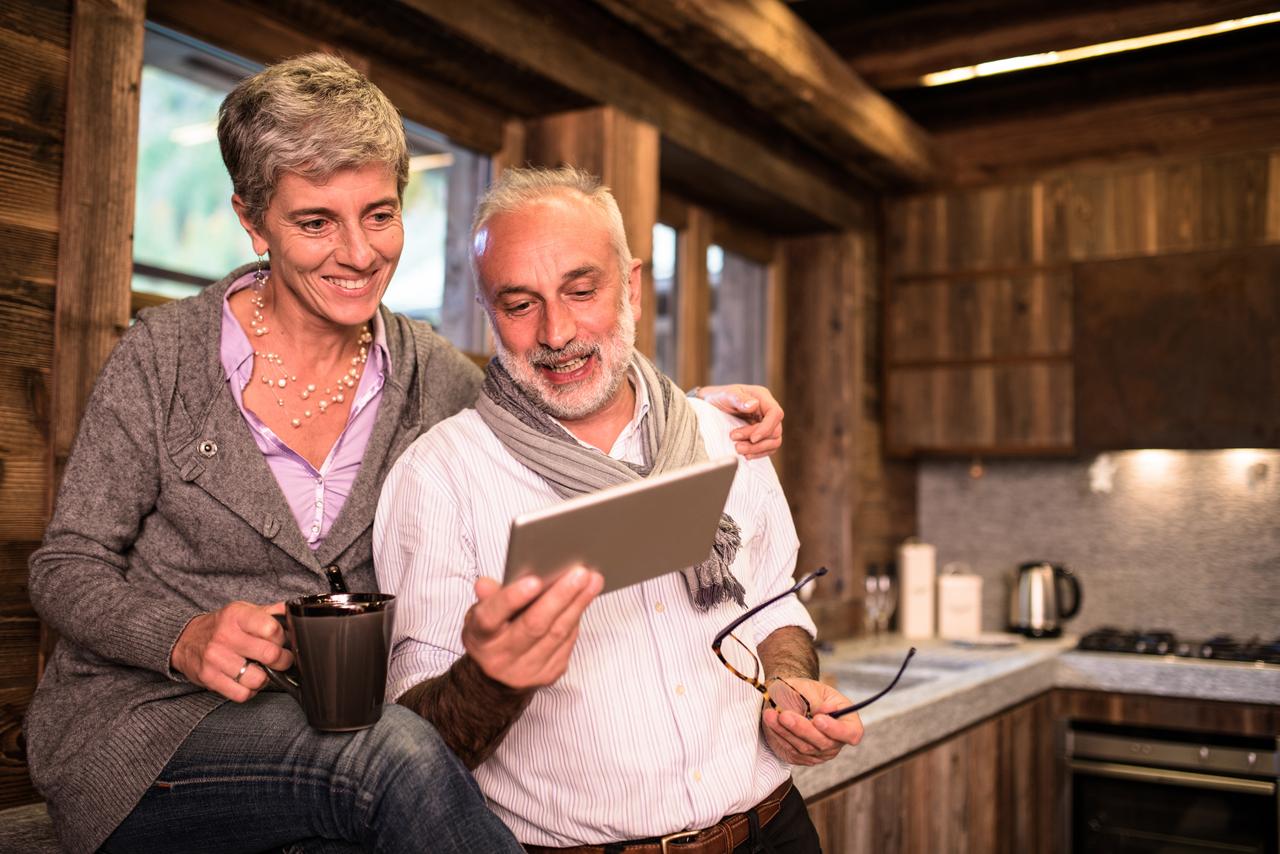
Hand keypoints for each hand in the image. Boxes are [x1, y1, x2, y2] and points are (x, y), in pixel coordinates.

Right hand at [171, 601, 292, 701]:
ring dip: (265, 678)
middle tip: (281, 659)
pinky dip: (250, 690)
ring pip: (258, 679)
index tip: (282, 640)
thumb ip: (269, 612)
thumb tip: (294, 613)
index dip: (283, 637)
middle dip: (283, 660)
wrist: (185, 639)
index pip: (272, 629)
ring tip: (261, 670)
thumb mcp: (242, 610)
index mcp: (237, 615)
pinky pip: (242, 694)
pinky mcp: (209, 678)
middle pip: (270, 655)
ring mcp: (215, 658)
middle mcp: (225, 636)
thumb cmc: (221, 626)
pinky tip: (247, 680)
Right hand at [462, 565, 603, 690]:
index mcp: (480, 636)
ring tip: (592, 580)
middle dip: (559, 597)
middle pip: (534, 625)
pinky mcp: (548, 675)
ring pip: (557, 633)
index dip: (512, 599)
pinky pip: (567, 642)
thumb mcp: (482, 613)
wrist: (497, 676)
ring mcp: (525, 670)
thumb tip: (485, 584)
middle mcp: (501, 657)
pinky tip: (586, 599)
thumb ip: (489, 596)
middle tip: (579, 573)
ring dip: (578, 604)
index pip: (492, 617)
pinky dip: (576, 618)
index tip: (534, 581)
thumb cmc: (493, 634)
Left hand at [696, 384, 783, 458]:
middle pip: (775, 431)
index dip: (767, 428)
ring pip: (773, 442)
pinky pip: (767, 448)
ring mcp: (765, 424)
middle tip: (737, 445)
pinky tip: (746, 454)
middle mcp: (767, 411)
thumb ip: (738, 398)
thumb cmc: (719, 397)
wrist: (710, 406)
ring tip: (739, 449)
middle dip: (757, 442)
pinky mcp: (761, 435)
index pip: (775, 413)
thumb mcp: (725, 395)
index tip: (753, 438)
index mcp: (762, 398)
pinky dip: (758, 453)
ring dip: (757, 449)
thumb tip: (753, 405)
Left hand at [761, 678, 862, 765]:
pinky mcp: (801, 757)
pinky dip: (779, 735)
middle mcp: (836, 741)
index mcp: (847, 721)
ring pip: (804, 748)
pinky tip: (770, 721)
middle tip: (785, 715)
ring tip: (771, 714)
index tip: (818, 719)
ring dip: (786, 731)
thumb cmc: (804, 691)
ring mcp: (819, 753)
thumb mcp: (812, 690)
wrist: (787, 696)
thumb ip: (819, 701)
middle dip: (802, 729)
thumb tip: (827, 710)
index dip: (837, 729)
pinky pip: (790, 750)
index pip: (852, 734)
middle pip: (824, 743)